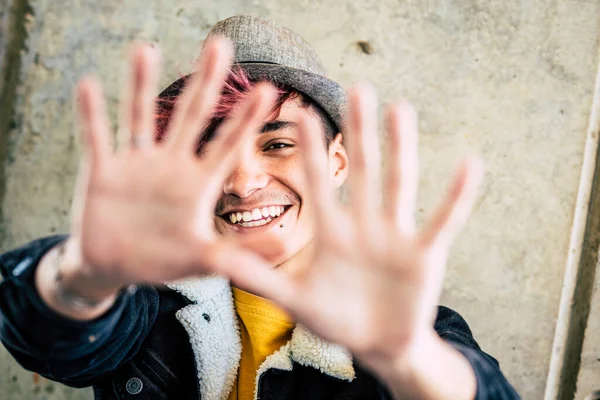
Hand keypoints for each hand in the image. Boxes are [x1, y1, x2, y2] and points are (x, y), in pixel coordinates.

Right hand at [65, 39, 277, 292]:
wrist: (114, 267)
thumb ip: (235, 256)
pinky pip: (97, 138)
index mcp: (198, 183)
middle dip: (205, 82)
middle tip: (220, 44)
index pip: (226, 145)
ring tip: (146, 49)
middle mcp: (170, 165)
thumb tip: (278, 251)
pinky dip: (92, 115)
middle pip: (190, 116)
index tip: (268, 90)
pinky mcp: (103, 172)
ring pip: (139, 117)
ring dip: (140, 84)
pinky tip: (89, 85)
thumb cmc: (163, 261)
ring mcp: (136, 165)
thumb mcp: (203, 260)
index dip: (245, 119)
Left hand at [222, 86, 481, 398]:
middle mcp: (364, 225)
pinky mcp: (425, 254)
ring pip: (399, 184)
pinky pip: (443, 221)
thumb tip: (214, 260)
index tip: (298, 111)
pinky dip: (457, 196)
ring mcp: (395, 236)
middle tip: (357, 88)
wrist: (377, 344)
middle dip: (359, 132)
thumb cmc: (335, 321)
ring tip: (401, 109)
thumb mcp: (295, 300)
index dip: (308, 150)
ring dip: (401, 147)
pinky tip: (470, 164)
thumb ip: (260, 278)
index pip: (318, 183)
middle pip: (363, 170)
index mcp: (331, 232)